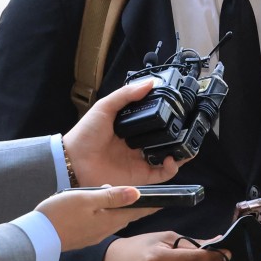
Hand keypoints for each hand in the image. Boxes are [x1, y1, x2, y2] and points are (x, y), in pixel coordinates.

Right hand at [36, 186, 157, 251]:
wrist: (35, 238)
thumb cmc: (59, 215)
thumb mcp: (87, 198)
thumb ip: (112, 196)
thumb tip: (138, 192)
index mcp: (110, 219)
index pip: (138, 211)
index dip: (152, 205)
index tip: (166, 200)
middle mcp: (105, 229)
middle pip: (127, 215)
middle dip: (138, 206)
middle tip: (151, 197)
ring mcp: (93, 234)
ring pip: (114, 218)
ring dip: (122, 209)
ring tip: (127, 198)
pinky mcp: (83, 235)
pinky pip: (101, 222)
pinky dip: (107, 213)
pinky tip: (101, 207)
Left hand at [63, 80, 181, 185]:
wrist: (73, 161)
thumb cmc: (85, 134)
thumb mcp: (105, 107)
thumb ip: (126, 95)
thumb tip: (149, 83)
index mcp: (130, 130)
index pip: (154, 124)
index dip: (168, 120)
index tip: (179, 113)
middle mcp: (138, 146)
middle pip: (164, 142)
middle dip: (178, 138)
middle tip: (187, 130)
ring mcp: (140, 162)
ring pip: (167, 159)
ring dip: (179, 154)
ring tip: (186, 146)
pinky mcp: (139, 177)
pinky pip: (161, 175)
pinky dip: (171, 169)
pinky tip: (171, 160)